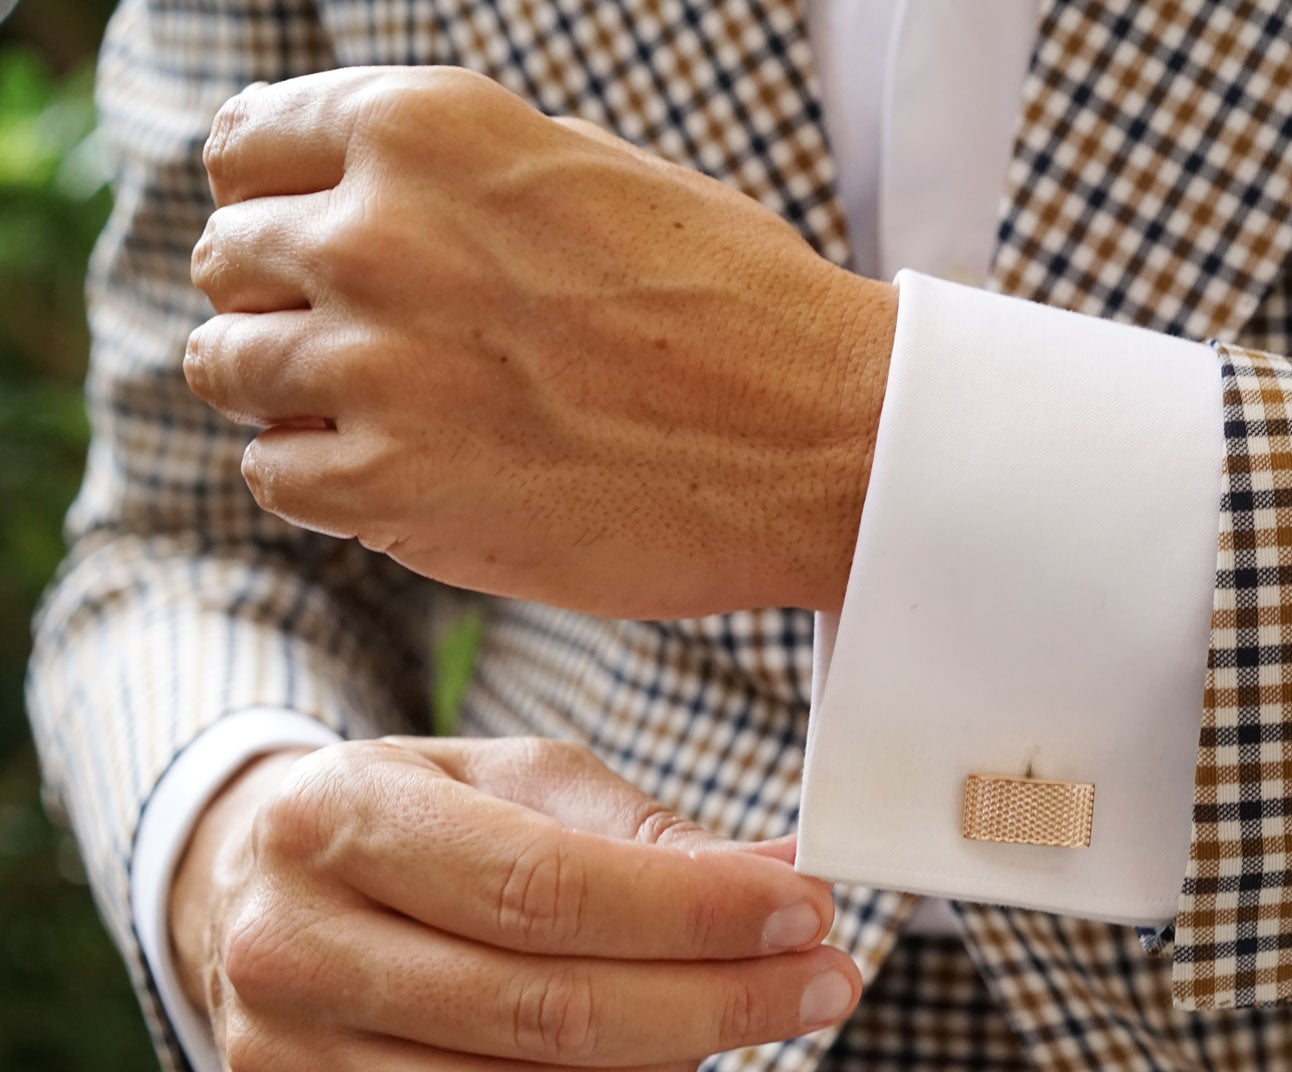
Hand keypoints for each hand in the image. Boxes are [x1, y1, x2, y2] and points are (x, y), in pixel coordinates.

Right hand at [168, 736, 859, 1071]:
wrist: (262, 894)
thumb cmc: (423, 823)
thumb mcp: (521, 781)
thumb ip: (648, 833)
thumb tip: (780, 881)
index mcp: (340, 819)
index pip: (547, 890)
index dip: (695, 913)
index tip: (807, 913)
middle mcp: (288, 947)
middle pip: (545, 1013)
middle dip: (717, 1003)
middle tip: (823, 983)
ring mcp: (277, 1063)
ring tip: (738, 1021)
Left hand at [183, 67, 895, 618]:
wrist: (824, 438)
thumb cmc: (735, 305)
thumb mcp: (589, 173)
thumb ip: (453, 175)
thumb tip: (352, 196)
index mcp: (426, 127)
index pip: (246, 147)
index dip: (275, 199)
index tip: (310, 244)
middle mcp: (376, 232)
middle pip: (228, 259)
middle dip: (282, 298)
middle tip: (369, 342)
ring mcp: (375, 363)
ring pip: (227, 367)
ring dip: (290, 390)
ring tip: (384, 411)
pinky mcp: (392, 485)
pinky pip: (275, 474)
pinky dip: (324, 478)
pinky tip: (404, 472)